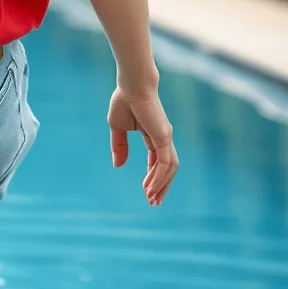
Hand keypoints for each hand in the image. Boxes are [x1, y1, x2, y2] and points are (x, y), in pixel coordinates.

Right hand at [107, 87, 177, 205]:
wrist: (131, 85)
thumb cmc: (124, 101)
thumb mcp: (117, 128)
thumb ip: (119, 146)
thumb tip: (118, 166)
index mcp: (154, 136)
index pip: (158, 162)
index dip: (154, 178)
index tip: (146, 193)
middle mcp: (164, 138)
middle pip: (169, 169)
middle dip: (162, 187)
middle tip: (153, 203)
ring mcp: (166, 138)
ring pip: (169, 168)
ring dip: (161, 185)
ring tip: (150, 198)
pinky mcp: (163, 137)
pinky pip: (164, 162)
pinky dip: (159, 176)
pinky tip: (149, 186)